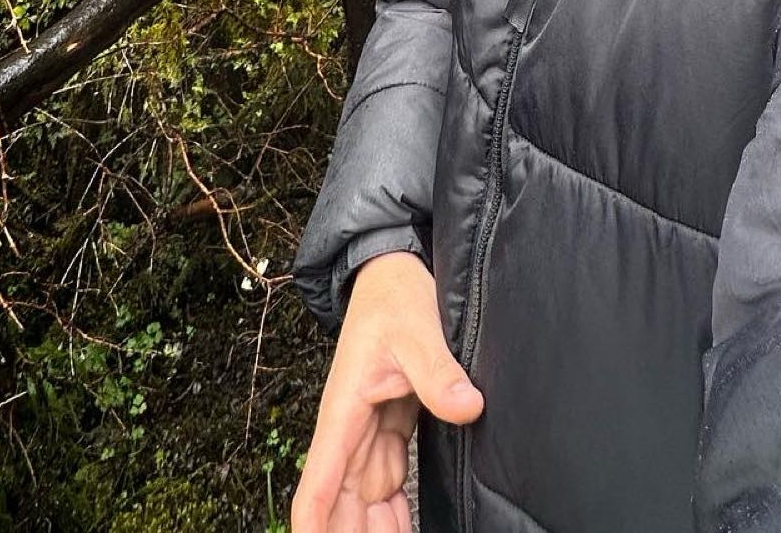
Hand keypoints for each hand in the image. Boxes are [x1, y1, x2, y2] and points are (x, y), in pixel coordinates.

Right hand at [291, 250, 483, 532]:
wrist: (391, 273)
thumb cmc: (393, 296)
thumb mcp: (416, 328)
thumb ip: (437, 371)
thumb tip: (467, 407)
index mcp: (343, 413)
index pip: (318, 488)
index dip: (314, 531)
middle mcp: (348, 434)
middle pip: (341, 510)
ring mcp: (366, 437)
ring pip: (362, 507)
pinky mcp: (386, 433)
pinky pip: (385, 491)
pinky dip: (392, 521)